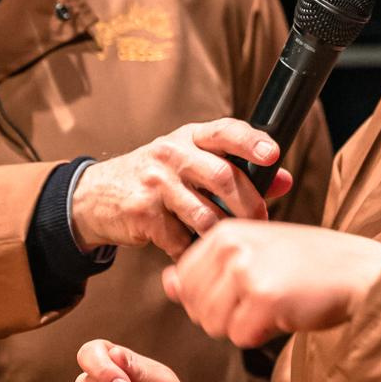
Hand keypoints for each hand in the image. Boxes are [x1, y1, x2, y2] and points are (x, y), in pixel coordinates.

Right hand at [71, 119, 296, 258]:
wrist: (97, 196)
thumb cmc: (157, 178)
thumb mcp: (193, 163)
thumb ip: (238, 170)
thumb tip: (283, 179)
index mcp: (190, 137)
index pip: (225, 131)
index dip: (251, 142)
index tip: (272, 155)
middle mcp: (171, 153)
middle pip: (222, 177)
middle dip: (248, 204)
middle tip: (259, 220)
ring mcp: (155, 182)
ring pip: (204, 215)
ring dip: (221, 233)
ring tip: (226, 239)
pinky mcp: (142, 212)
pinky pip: (180, 239)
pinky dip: (191, 250)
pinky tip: (191, 249)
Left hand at [161, 223, 380, 346]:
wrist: (359, 271)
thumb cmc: (311, 264)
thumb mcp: (254, 253)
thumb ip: (208, 268)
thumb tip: (168, 284)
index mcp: (224, 231)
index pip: (184, 280)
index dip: (211, 296)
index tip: (246, 286)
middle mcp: (230, 246)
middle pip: (195, 305)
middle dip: (225, 314)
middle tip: (263, 298)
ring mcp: (245, 270)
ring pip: (213, 324)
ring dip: (244, 325)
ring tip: (275, 303)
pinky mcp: (262, 298)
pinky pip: (240, 336)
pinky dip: (263, 334)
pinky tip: (287, 312)